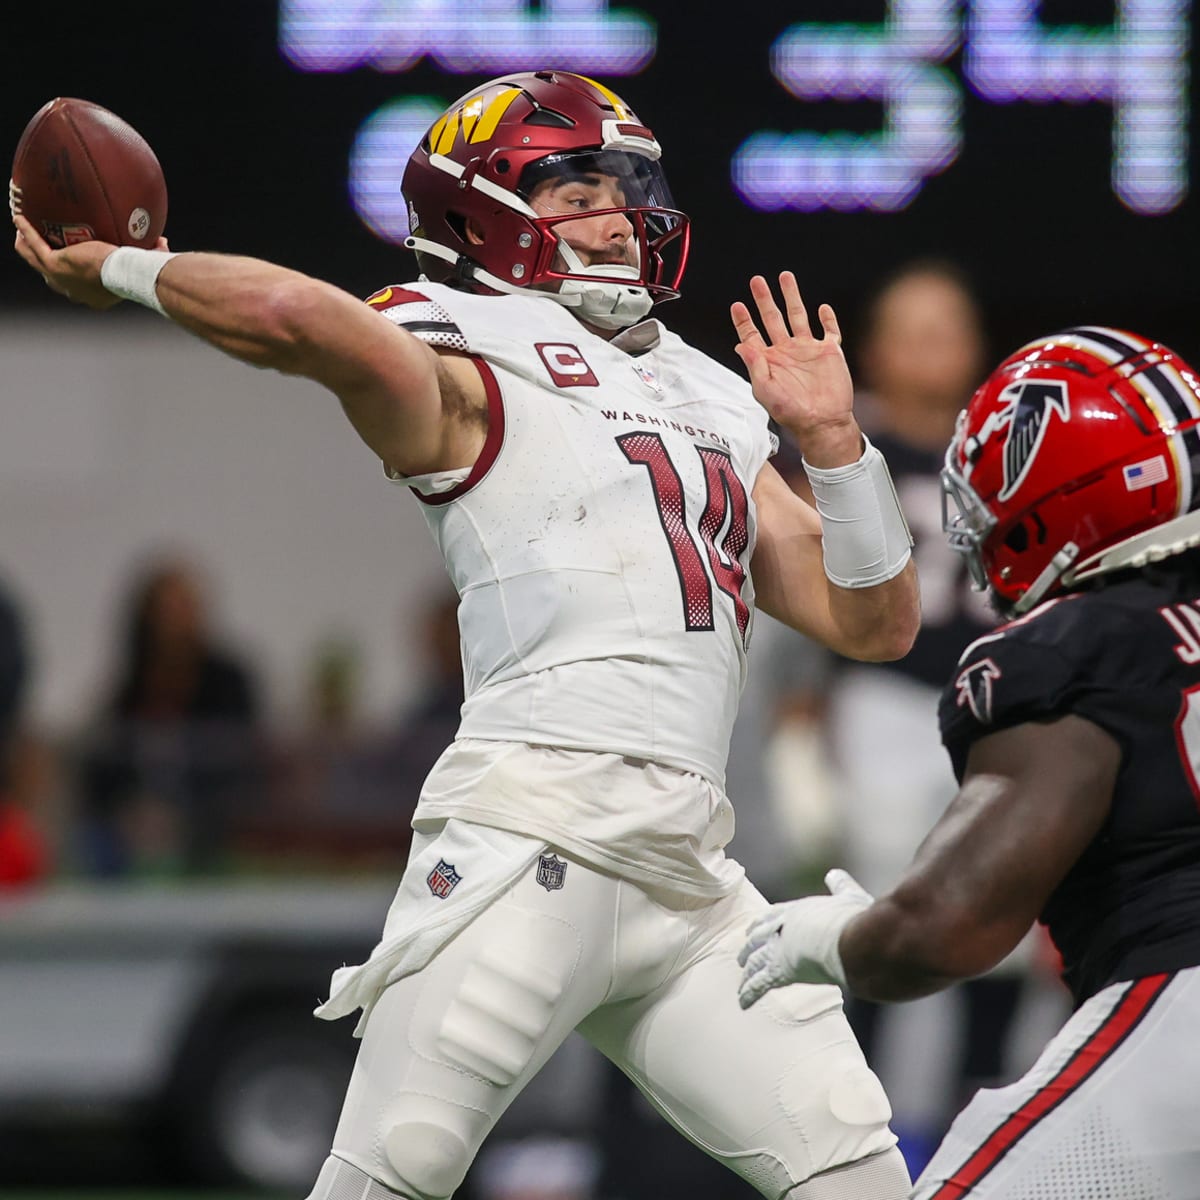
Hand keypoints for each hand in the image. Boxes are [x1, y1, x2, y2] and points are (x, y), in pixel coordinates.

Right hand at [12, 214, 153, 309]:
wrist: (126, 274)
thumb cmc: (138, 273)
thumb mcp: (141, 263)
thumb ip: (150, 252)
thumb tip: (161, 242)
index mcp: (94, 295)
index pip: (79, 286)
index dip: (74, 274)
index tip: (73, 259)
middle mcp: (74, 291)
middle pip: (52, 277)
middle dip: (44, 261)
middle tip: (39, 246)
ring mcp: (61, 279)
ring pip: (35, 261)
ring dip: (28, 247)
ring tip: (22, 232)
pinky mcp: (54, 264)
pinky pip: (34, 245)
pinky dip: (26, 231)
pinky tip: (19, 217)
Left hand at [730, 272, 858, 466]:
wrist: (822, 422)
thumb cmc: (792, 413)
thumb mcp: (766, 391)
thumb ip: (754, 367)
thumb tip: (741, 345)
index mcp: (769, 361)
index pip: (752, 335)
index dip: (744, 320)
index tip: (737, 305)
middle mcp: (787, 352)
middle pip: (772, 318)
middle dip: (764, 299)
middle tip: (756, 281)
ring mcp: (808, 350)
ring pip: (798, 315)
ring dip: (791, 296)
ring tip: (785, 277)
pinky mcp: (829, 352)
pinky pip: (830, 329)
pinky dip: (827, 318)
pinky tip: (822, 308)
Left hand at [737, 868, 873, 1008]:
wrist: (851, 940)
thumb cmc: (854, 919)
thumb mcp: (848, 896)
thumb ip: (840, 885)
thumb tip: (834, 875)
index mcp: (798, 909)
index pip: (773, 915)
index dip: (762, 922)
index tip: (752, 928)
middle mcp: (783, 927)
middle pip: (759, 937)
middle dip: (750, 947)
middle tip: (742, 956)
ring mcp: (780, 949)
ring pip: (755, 961)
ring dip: (747, 971)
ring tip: (741, 979)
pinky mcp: (781, 971)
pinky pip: (760, 984)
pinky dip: (749, 993)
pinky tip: (742, 1002)